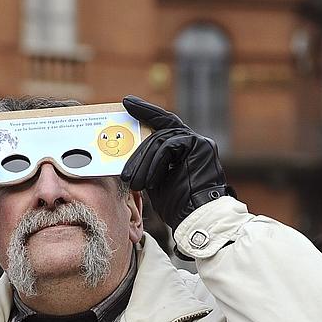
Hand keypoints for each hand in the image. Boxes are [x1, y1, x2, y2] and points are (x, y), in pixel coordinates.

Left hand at [121, 95, 231, 231]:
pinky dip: (156, 163)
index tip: (127, 102)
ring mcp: (198, 141)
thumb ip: (150, 164)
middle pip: (159, 133)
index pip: (162, 124)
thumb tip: (129, 156)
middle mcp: (193, 141)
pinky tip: (149, 181)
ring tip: (132, 180)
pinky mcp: (200, 145)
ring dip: (143, 161)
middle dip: (137, 148)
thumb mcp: (157, 181)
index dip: (145, 112)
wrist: (199, 218)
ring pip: (162, 139)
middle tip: (120, 158)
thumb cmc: (179, 205)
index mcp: (183, 147)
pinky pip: (169, 146)